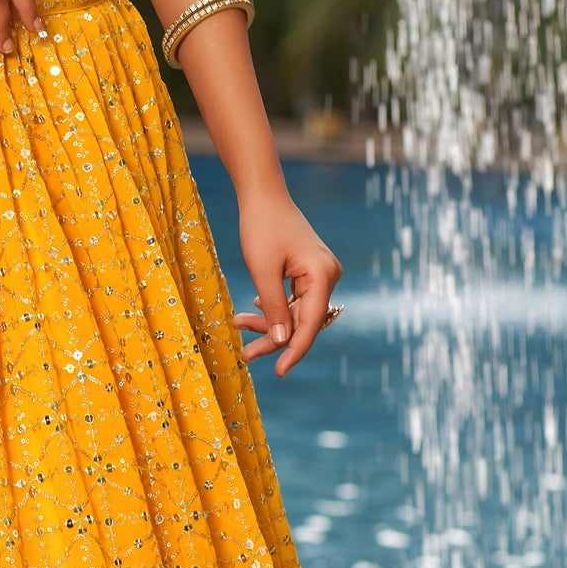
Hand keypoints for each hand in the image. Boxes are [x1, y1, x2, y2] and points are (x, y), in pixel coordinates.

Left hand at [233, 192, 341, 376]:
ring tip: (239, 324)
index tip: (279, 372)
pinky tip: (255, 308)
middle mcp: (327, 276)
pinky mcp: (308, 272)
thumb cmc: (261, 228)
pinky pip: (293, 299)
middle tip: (247, 355)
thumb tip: (281, 343)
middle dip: (274, 337)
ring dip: (269, 321)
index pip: (311, 324)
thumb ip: (274, 309)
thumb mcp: (262, 271)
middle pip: (302, 321)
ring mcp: (320, 274)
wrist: (262, 195)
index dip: (294, 350)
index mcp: (322, 275)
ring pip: (295, 312)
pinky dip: (274, 307)